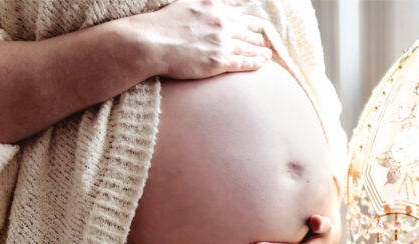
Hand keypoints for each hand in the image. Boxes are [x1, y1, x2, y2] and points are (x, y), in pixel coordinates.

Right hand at [133, 0, 272, 79]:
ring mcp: (222, 42)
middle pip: (248, 30)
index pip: (239, 13)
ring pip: (249, 46)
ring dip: (261, 50)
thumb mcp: (186, 3)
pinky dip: (257, 62)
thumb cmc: (162, 24)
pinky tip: (264, 62)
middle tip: (265, 42)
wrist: (150, 43)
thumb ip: (206, 4)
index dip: (249, 20)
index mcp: (213, 7)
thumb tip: (224, 4)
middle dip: (258, 36)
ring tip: (268, 54)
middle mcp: (221, 23)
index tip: (255, 25)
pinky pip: (245, 62)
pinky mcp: (219, 61)